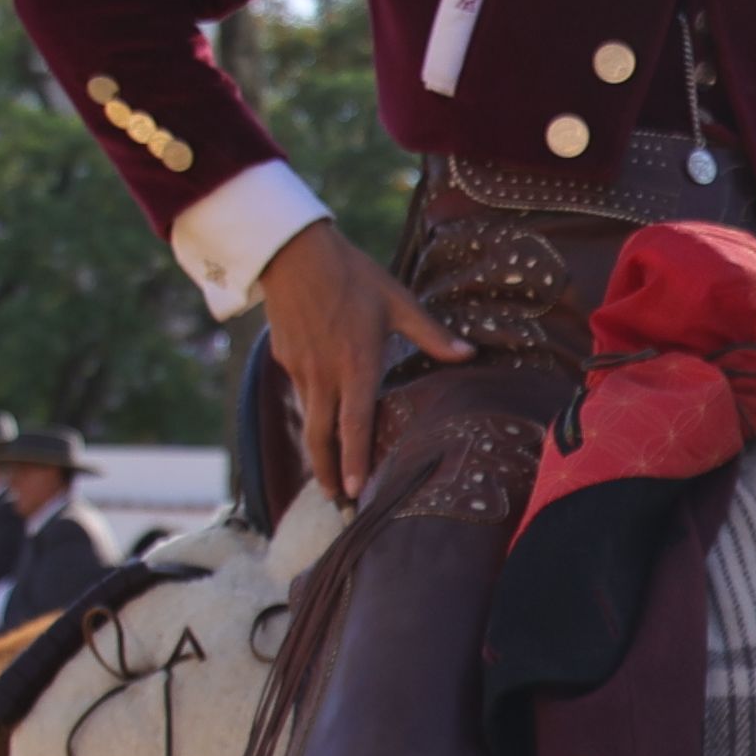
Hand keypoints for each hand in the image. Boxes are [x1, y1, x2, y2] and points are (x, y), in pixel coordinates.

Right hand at [256, 227, 465, 504]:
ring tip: (328, 474)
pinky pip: (300, 392)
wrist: (292, 253)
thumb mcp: (397, 301)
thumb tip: (470, 355)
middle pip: (321, 438)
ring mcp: (300, 369)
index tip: (356, 492)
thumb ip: (432, 335)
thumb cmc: (352, 275)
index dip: (356, 461)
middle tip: (336, 502)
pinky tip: (321, 418)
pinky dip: (310, 412)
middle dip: (328, 474)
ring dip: (318, 450)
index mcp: (356, 365)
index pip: (355, 425)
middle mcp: (324, 375)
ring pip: (309, 419)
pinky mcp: (284, 358)